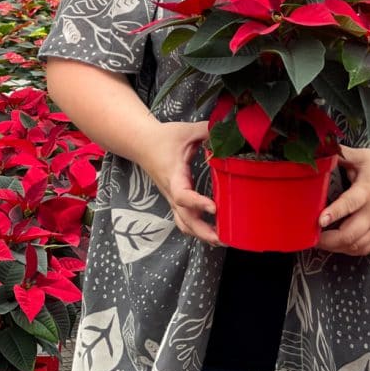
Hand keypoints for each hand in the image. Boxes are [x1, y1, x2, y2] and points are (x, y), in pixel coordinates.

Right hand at [141, 121, 220, 245]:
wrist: (143, 144)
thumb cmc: (164, 138)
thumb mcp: (186, 130)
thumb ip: (207, 130)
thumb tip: (227, 130)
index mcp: (174, 176)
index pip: (183, 195)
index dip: (198, 203)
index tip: (214, 208)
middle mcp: (172, 192)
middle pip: (184, 219)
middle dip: (203, 231)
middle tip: (223, 238)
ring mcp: (173, 199)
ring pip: (184, 224)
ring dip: (200, 234)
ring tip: (221, 240)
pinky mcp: (175, 200)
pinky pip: (184, 220)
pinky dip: (197, 230)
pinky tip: (213, 233)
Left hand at [317, 146, 369, 255]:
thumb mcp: (363, 156)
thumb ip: (341, 155)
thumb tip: (320, 151)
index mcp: (367, 190)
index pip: (350, 204)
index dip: (334, 213)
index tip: (320, 220)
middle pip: (351, 234)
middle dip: (329, 240)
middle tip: (312, 236)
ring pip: (357, 245)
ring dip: (337, 247)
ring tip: (321, 242)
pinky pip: (366, 248)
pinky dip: (350, 250)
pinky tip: (339, 246)